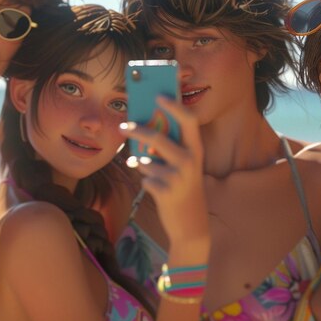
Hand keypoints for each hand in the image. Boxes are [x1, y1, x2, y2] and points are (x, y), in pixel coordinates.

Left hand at [120, 96, 207, 244]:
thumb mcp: (184, 167)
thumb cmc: (184, 189)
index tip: (157, 95)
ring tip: (152, 173)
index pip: (188, 119)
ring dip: (143, 165)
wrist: (191, 225)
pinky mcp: (165, 192)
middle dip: (138, 130)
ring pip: (146, 160)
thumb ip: (170, 148)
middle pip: (159, 137)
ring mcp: (178, 177)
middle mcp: (190, 161)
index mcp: (196, 150)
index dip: (173, 105)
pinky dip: (146, 182)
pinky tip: (158, 191)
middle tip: (123, 126)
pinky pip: (144, 178)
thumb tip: (144, 128)